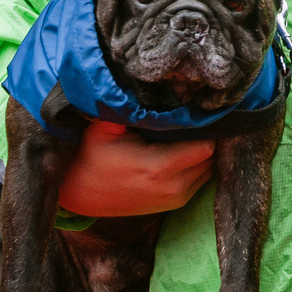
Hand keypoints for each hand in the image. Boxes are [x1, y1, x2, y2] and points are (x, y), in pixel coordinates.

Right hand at [57, 122, 213, 219]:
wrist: (81, 193)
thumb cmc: (92, 156)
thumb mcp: (104, 128)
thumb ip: (128, 109)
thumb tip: (147, 87)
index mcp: (159, 167)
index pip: (205, 146)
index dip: (204, 128)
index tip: (195, 114)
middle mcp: (173, 187)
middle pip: (210, 157)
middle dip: (204, 138)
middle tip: (190, 122)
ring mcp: (176, 198)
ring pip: (209, 168)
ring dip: (201, 153)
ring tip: (185, 136)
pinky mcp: (175, 204)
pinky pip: (200, 180)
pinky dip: (196, 165)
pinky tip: (181, 152)